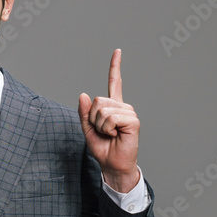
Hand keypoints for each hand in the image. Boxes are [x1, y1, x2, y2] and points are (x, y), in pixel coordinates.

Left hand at [78, 48, 140, 192]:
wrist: (113, 165)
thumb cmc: (103, 148)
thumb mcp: (88, 129)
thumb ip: (84, 113)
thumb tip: (83, 94)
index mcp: (113, 107)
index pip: (115, 83)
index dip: (115, 67)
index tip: (118, 51)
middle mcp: (123, 107)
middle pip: (98, 101)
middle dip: (93, 119)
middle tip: (104, 131)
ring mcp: (129, 113)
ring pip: (102, 110)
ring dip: (101, 126)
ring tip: (110, 134)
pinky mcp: (133, 121)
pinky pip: (111, 118)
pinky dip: (108, 129)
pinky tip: (116, 135)